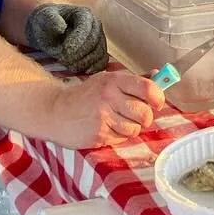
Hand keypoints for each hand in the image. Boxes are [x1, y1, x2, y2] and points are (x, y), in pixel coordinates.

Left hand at [25, 2, 107, 74]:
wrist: (48, 32)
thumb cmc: (45, 24)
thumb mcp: (43, 19)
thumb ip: (51, 20)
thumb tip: (62, 28)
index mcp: (84, 14)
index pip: (85, 29)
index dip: (76, 43)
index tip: (62, 53)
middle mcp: (95, 24)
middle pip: (93, 43)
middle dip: (79, 55)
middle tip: (63, 62)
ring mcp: (99, 38)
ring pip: (99, 53)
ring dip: (85, 63)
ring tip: (69, 66)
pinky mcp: (100, 50)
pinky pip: (103, 61)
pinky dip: (96, 68)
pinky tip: (85, 72)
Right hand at [44, 71, 165, 149]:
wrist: (54, 111)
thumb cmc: (85, 96)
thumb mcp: (107, 81)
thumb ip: (134, 81)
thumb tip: (158, 75)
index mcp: (114, 80)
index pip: (148, 88)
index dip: (158, 98)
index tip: (157, 103)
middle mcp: (109, 97)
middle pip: (145, 113)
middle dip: (144, 118)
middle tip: (135, 116)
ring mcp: (103, 117)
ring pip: (135, 129)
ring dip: (130, 128)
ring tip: (117, 122)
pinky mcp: (98, 134)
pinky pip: (121, 139)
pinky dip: (118, 137)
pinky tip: (106, 129)